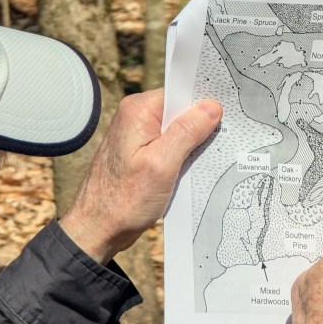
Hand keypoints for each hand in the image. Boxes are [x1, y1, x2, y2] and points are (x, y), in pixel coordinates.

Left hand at [61, 90, 221, 263]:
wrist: (98, 229)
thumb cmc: (123, 201)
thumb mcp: (162, 165)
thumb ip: (187, 132)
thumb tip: (211, 107)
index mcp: (138, 111)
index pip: (180, 94)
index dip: (204, 105)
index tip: (225, 117)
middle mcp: (135, 117)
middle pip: (180, 111)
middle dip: (200, 127)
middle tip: (213, 145)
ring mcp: (137, 135)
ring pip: (178, 131)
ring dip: (191, 146)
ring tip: (199, 162)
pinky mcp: (141, 153)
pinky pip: (170, 146)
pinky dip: (182, 157)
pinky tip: (188, 171)